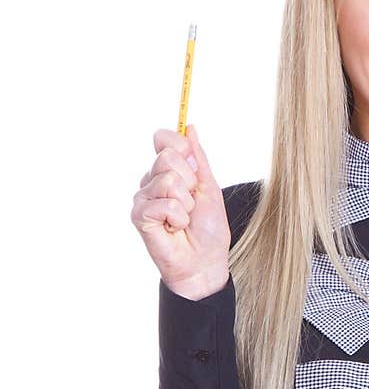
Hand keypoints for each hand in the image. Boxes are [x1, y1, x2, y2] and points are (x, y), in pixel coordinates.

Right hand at [130, 125, 231, 299]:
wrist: (205, 261)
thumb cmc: (208, 229)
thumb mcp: (210, 187)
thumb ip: (198, 158)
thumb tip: (190, 127)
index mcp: (168, 170)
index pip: (165, 139)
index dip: (182, 148)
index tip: (195, 170)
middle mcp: (152, 180)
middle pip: (168, 157)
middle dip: (190, 182)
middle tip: (192, 204)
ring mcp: (143, 197)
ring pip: (167, 180)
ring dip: (186, 203)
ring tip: (184, 218)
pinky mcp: (139, 215)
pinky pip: (163, 203)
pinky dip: (178, 217)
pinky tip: (174, 228)